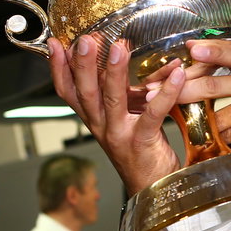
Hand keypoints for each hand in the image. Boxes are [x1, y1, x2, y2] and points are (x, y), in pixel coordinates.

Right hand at [47, 35, 185, 195]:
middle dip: (82, 64)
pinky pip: (153, 114)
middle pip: (85, 92)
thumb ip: (119, 95)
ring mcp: (120, 135)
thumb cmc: (142, 151)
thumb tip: (119, 58)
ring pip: (111, 100)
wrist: (155, 191)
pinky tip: (176, 75)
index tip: (54, 43)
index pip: (68, 92)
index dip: (58, 68)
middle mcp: (102, 126)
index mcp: (94, 119)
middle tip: (85, 39)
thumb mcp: (123, 119)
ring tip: (119, 47)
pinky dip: (165, 93)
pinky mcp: (143, 142)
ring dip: (113, 71)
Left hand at [176, 40, 230, 167]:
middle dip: (184, 89)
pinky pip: (229, 131)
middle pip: (215, 82)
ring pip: (218, 111)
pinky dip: (219, 138)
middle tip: (159, 91)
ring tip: (174, 117)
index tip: (190, 47)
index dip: (211, 49)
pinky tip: (211, 141)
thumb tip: (212, 81)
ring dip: (196, 119)